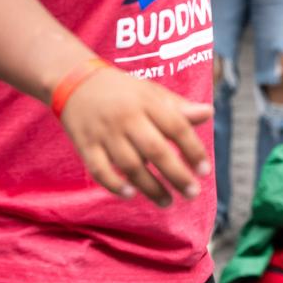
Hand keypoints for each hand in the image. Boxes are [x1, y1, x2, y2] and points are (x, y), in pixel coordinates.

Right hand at [58, 68, 212, 206]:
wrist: (74, 80)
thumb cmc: (121, 91)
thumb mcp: (151, 92)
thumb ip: (179, 107)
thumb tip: (209, 113)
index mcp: (147, 103)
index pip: (176, 127)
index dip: (192, 149)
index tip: (204, 170)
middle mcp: (127, 118)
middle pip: (155, 149)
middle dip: (176, 174)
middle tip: (192, 193)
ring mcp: (104, 133)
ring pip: (129, 165)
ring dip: (150, 187)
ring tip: (167, 202)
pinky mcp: (85, 145)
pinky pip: (99, 170)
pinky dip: (114, 185)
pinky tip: (130, 194)